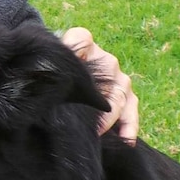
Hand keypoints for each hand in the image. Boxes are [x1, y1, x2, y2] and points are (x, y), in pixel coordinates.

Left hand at [61, 27, 138, 142]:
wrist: (69, 77)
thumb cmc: (58, 70)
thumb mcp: (52, 63)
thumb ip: (50, 64)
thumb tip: (47, 76)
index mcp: (85, 45)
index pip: (81, 39)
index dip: (77, 51)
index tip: (72, 67)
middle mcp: (105, 59)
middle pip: (106, 75)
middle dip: (95, 101)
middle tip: (81, 120)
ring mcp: (119, 77)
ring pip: (119, 97)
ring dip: (109, 118)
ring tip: (96, 134)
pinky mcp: (127, 94)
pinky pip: (132, 110)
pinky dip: (130, 126)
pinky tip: (126, 139)